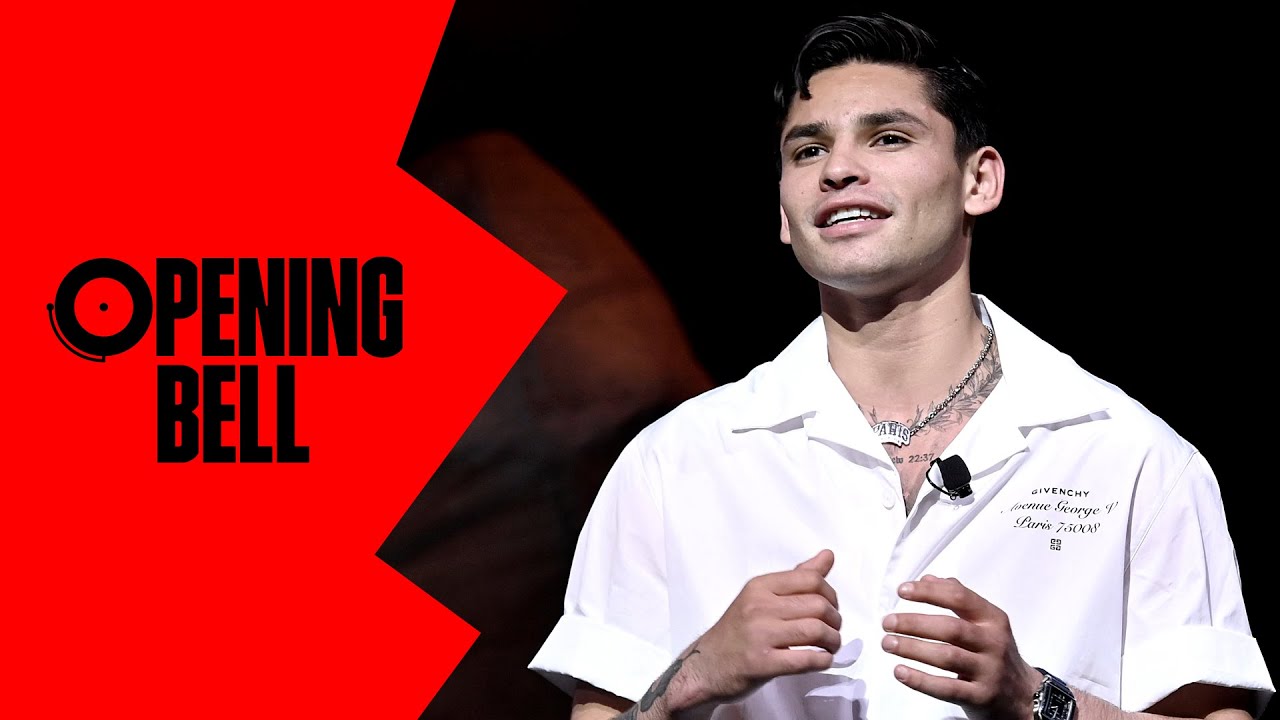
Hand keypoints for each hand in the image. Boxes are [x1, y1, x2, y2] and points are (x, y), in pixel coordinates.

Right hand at [679, 550, 842, 706]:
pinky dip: (823, 660)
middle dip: (834, 620)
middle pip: (817, 605)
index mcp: (759, 587)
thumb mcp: (761, 597)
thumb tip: (828, 555)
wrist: (706, 666)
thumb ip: (796, 578)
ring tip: (830, 646)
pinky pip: (806, 659)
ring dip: (832, 641)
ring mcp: (759, 635)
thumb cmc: (737, 632)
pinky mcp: (762, 663)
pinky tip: (821, 659)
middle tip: (833, 630)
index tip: (830, 607)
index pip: (810, 579)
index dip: (830, 594)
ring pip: (816, 631)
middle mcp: (758, 607)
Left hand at [881, 575, 1041, 719]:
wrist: (1023, 695)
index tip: (902, 591)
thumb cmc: (995, 653)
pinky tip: (900, 672)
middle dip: (914, 623)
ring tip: (888, 643)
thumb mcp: (986, 623)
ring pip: (947, 657)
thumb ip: (957, 598)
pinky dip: (920, 681)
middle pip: (950, 628)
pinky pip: (947, 689)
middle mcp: (993, 643)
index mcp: (993, 619)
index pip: (959, 597)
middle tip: (888, 622)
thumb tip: (927, 579)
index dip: (928, 592)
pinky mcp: (981, 697)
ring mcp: (988, 671)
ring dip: (912, 648)